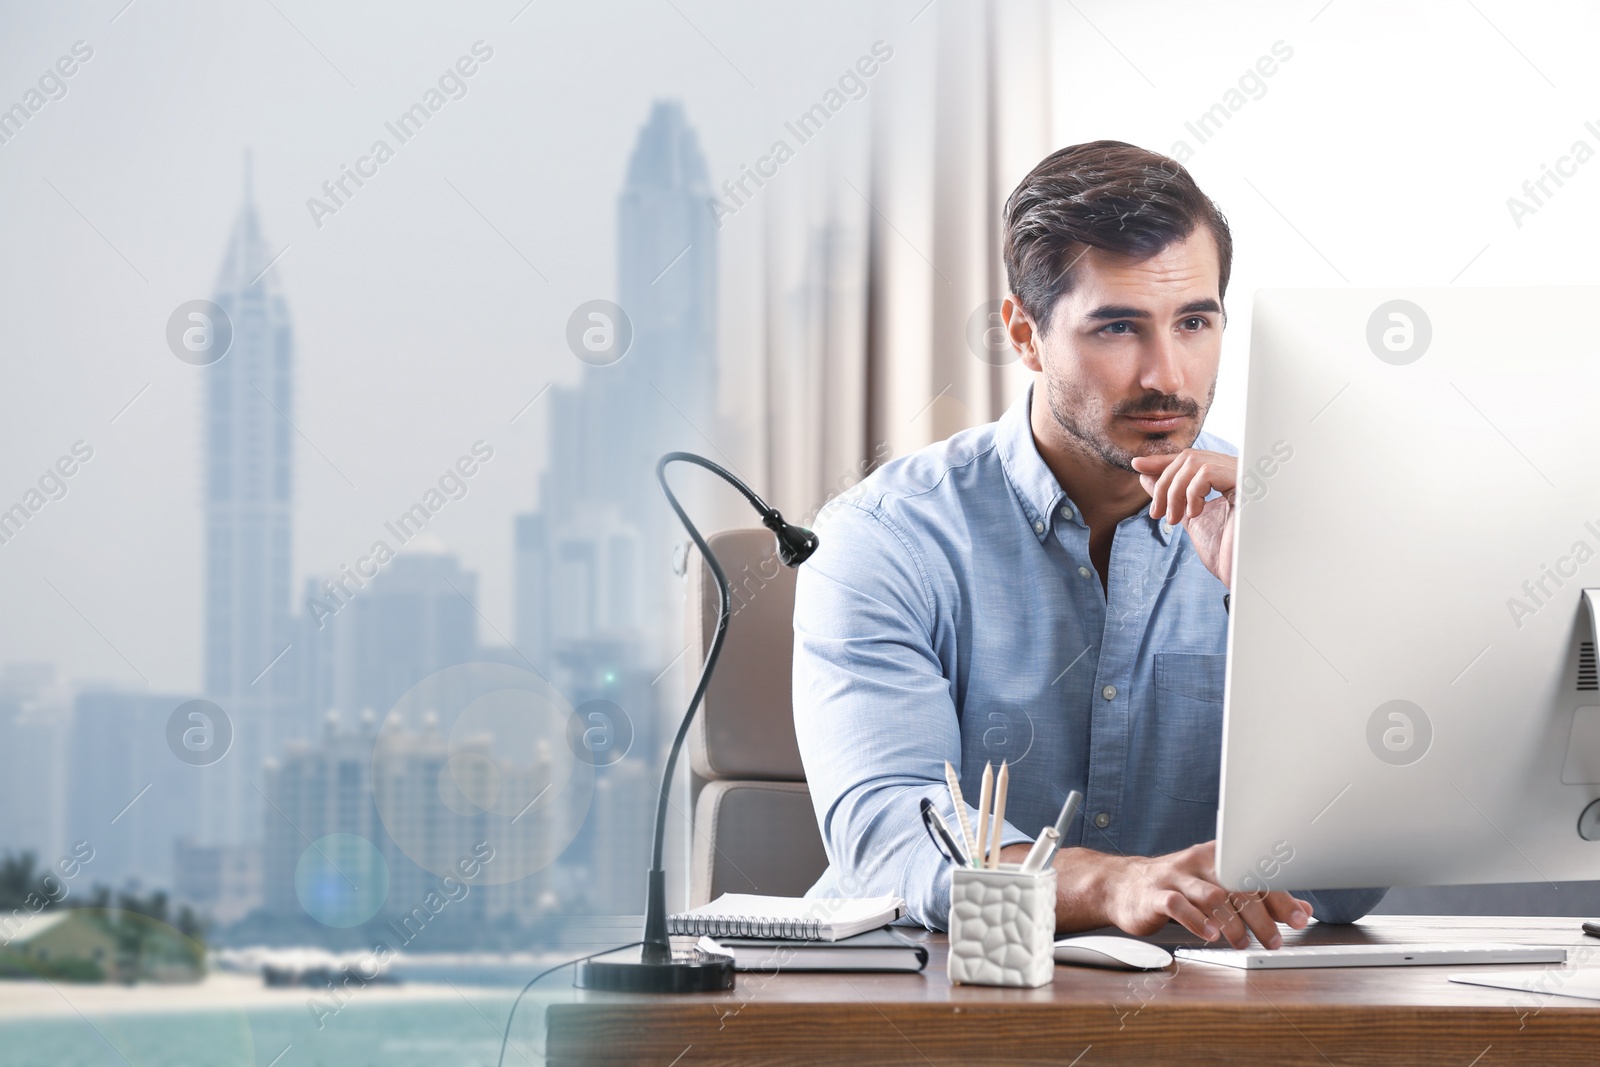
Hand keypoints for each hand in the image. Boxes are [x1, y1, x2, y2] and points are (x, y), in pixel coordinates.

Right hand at [1098, 841, 1310, 948]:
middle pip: (1237, 884)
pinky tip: (1210, 936)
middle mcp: (1199, 862)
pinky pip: (1178, 906)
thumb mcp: (1220, 886)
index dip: (1281, 897)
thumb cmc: (1178, 887)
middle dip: (1261, 916)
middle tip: (1274, 942)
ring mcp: (1175, 877)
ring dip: (1233, 923)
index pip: (1257, 873)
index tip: (1299, 920)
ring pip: (1212, 896)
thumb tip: (1302, 910)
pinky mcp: (1155, 895)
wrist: (1124, 885)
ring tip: (1243, 943)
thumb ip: (1260, 897)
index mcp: (1220, 855)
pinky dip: (1197, 922)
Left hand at [1129, 449, 1235, 586]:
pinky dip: (1191, 493)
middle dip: (1165, 483)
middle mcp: (1240, 471)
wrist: (1243, 574)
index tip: (1137, 466)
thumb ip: (1171, 495)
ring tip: (1174, 519)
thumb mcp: (1189, 517)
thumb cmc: (1225, 551)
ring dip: (1174, 492)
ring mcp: (1246, 475)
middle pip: (1190, 457)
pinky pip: (1207, 472)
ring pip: (1195, 463)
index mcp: (1228, 478)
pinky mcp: (1248, 483)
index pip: (1192, 458)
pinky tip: (1195, 514)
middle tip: (1157, 513)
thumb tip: (1145, 475)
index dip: (1163, 461)